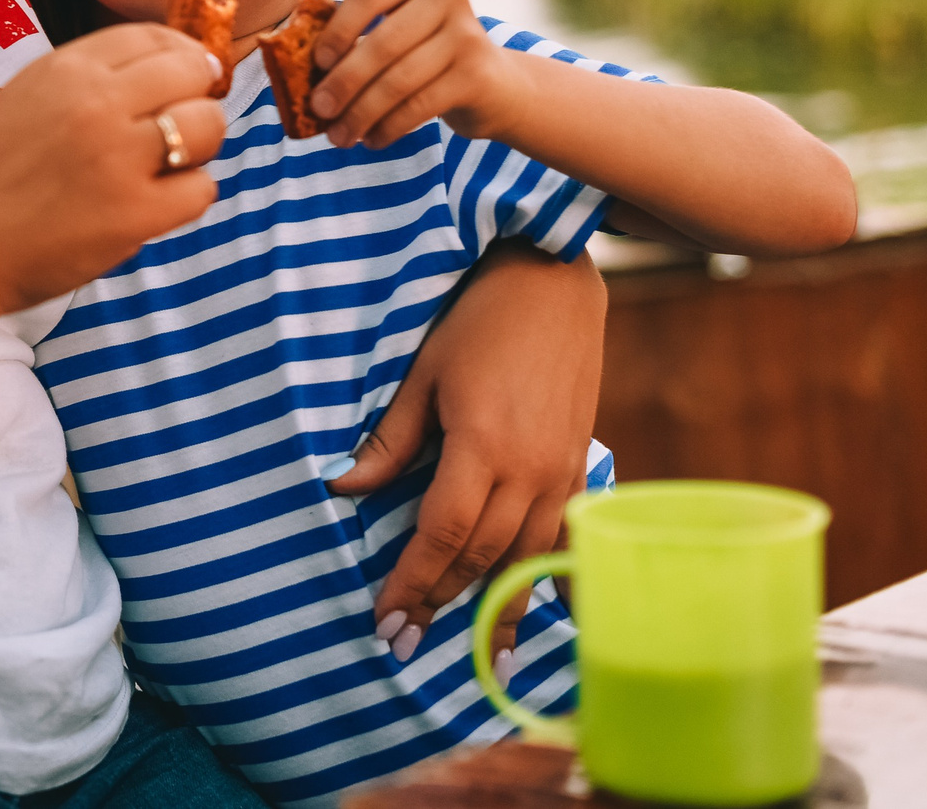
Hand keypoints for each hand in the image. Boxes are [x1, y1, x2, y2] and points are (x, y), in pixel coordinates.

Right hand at [0, 22, 226, 315]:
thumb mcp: (31, 94)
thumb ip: (92, 77)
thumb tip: (173, 68)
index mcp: (68, 67)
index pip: (156, 37)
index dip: (180, 57)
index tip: (181, 81)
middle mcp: (97, 102)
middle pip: (193, 72)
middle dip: (197, 97)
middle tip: (177, 128)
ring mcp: (119, 157)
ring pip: (208, 126)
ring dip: (198, 146)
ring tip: (164, 168)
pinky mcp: (135, 213)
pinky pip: (201, 189)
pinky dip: (185, 198)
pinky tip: (152, 205)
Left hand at [310, 0, 521, 149]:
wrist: (495, 85)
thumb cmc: (425, 56)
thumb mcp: (396, 33)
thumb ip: (356, 37)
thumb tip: (296, 69)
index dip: (338, 29)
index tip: (318, 63)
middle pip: (382, 43)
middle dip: (344, 82)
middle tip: (318, 110)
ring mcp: (466, 34)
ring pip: (399, 80)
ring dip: (361, 114)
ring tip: (339, 137)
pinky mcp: (476, 73)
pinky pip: (419, 106)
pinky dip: (388, 127)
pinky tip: (372, 140)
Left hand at [328, 239, 605, 659]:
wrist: (551, 280)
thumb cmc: (475, 318)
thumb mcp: (421, 375)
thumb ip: (390, 441)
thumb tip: (345, 488)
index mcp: (482, 446)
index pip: (442, 535)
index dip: (413, 582)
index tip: (387, 619)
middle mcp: (530, 469)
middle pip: (483, 556)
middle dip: (444, 601)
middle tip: (410, 639)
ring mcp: (563, 470)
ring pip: (526, 555)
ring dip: (497, 601)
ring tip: (475, 647)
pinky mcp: (581, 462)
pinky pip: (565, 534)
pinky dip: (548, 573)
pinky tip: (543, 606)